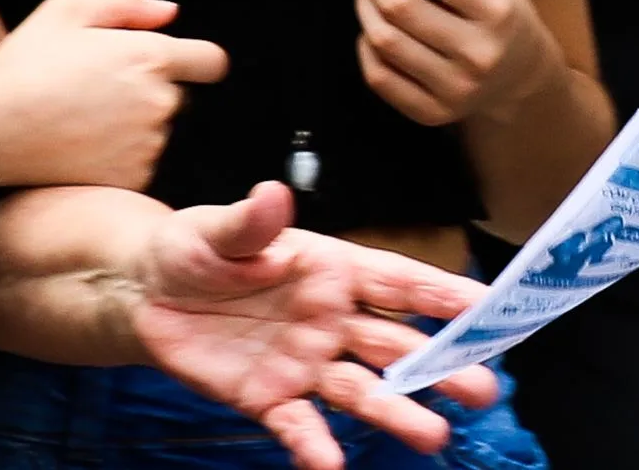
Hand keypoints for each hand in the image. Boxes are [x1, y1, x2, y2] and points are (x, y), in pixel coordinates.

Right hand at [0, 0, 227, 190]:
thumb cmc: (23, 68)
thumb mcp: (63, 14)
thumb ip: (125, 4)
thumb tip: (171, 13)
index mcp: (152, 56)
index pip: (213, 61)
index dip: (197, 62)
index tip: (176, 67)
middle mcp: (161, 101)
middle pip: (182, 97)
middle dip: (155, 91)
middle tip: (101, 93)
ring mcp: (151, 142)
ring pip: (160, 130)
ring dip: (136, 125)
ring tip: (84, 119)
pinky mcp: (136, 176)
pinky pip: (143, 162)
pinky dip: (122, 156)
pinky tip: (84, 146)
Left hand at [134, 181, 498, 469]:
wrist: (146, 294)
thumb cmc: (194, 249)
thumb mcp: (216, 229)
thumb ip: (251, 223)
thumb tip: (274, 195)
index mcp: (333, 270)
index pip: (399, 282)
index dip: (444, 293)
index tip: (493, 306)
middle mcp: (332, 319)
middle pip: (398, 345)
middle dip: (442, 365)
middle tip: (484, 388)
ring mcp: (305, 363)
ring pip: (362, 390)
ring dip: (397, 412)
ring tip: (435, 435)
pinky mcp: (269, 398)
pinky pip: (298, 425)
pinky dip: (314, 446)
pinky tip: (332, 466)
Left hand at [343, 0, 565, 125]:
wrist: (521, 77)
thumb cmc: (501, 12)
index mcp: (494, 8)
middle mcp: (477, 52)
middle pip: (398, 5)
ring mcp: (454, 88)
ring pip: (382, 39)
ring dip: (366, 7)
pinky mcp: (433, 113)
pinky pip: (377, 76)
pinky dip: (366, 47)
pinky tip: (379, 31)